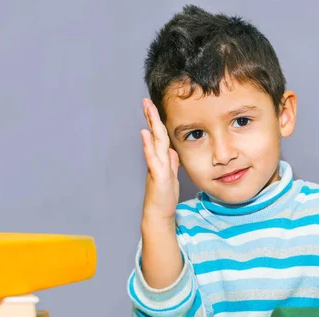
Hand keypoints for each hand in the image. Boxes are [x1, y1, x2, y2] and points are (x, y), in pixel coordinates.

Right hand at [141, 98, 179, 220]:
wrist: (159, 213)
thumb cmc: (165, 197)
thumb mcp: (172, 177)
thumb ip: (172, 163)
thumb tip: (173, 151)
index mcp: (162, 159)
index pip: (160, 136)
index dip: (157, 122)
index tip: (154, 107)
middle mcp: (157, 160)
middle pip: (155, 134)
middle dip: (151, 117)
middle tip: (146, 100)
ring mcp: (156, 167)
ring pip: (154, 142)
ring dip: (151, 125)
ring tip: (147, 109)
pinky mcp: (157, 175)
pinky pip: (152, 158)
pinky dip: (148, 145)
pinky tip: (145, 134)